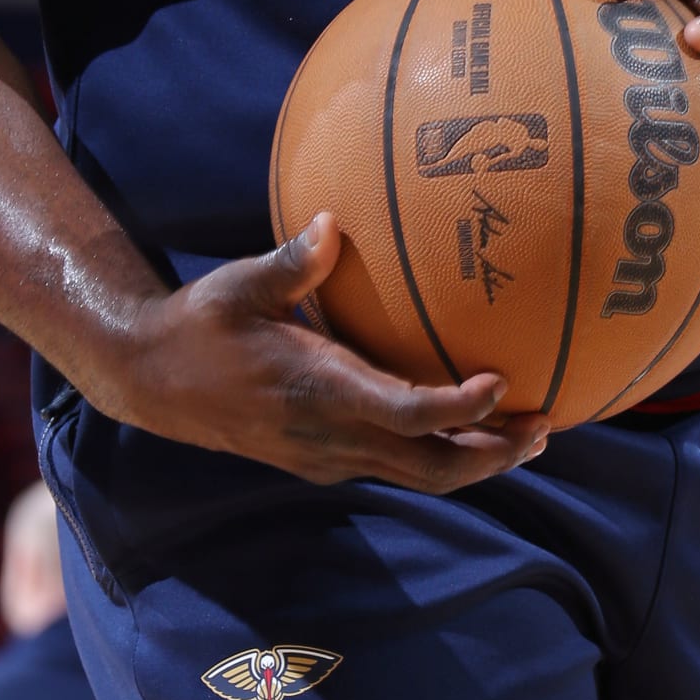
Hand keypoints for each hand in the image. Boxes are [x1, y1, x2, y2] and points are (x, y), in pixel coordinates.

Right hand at [111, 216, 547, 491]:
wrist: (153, 383)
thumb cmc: (199, 324)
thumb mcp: (239, 285)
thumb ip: (292, 262)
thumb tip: (333, 222)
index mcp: (318, 393)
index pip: (405, 414)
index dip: (459, 409)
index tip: (502, 383)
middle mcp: (331, 438)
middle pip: (432, 468)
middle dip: (494, 454)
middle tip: (546, 421)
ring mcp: (329, 457)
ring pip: (419, 477)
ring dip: (477, 461)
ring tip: (529, 432)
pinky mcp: (324, 460)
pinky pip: (397, 467)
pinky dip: (441, 454)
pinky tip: (467, 426)